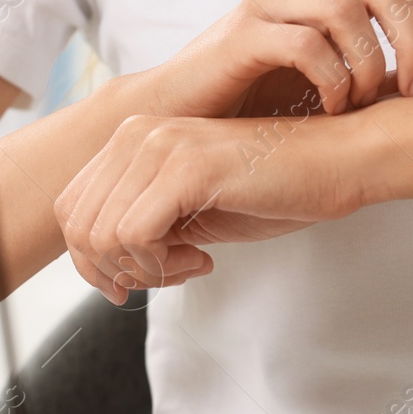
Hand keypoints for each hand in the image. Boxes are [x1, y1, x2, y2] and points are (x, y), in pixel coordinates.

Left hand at [54, 113, 373, 304]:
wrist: (341, 162)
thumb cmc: (277, 189)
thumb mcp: (194, 212)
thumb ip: (146, 227)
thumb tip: (104, 268)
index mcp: (134, 139)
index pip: (72, 210)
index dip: (95, 262)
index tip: (142, 280)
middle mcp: (138, 133)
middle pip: (77, 227)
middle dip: (118, 271)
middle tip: (174, 274)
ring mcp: (159, 146)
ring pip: (100, 235)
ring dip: (144, 270)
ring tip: (193, 264)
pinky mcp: (186, 168)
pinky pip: (134, 235)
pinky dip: (162, 265)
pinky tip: (204, 259)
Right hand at [141, 0, 412, 119]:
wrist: (182, 116)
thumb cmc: (260, 99)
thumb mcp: (333, 76)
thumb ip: (376, 62)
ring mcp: (270, 1)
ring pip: (347, 9)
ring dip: (370, 62)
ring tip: (364, 103)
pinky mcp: (242, 33)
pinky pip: (305, 43)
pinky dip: (332, 79)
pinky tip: (332, 109)